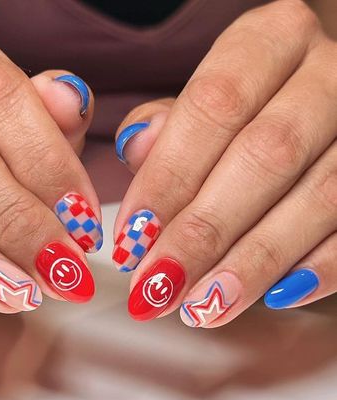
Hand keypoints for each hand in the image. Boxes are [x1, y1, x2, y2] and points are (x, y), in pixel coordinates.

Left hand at [113, 0, 336, 326]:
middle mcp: (327, 73)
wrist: (313, 103)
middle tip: (158, 287)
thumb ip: (167, 124)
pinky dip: (319, 269)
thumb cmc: (242, 111)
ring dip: (252, 263)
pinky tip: (271, 297)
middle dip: (203, 233)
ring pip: (317, 199)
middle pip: (264, 157)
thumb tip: (135, 146)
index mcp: (269, 42)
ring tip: (202, 306)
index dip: (168, 179)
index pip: (212, 108)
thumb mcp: (202, 100)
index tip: (133, 238)